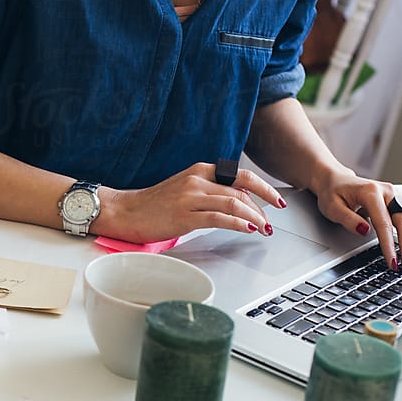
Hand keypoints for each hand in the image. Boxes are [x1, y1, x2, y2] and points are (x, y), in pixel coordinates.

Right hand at [96, 162, 286, 243]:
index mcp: (199, 171)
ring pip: (234, 203)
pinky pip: (219, 218)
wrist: (125, 211)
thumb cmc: (154, 204)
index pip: (241, 175)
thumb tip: (237, 203)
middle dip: (263, 206)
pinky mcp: (184, 215)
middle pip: (242, 189)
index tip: (276, 201)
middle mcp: (197, 180)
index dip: (263, 188)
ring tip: (263, 229)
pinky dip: (238, 224)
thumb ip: (209, 192)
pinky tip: (247, 229)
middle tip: (272, 221)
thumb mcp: (185, 189)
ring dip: (254, 217)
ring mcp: (190, 197)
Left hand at [309, 168, 401, 269]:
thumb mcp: (332, 207)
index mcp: (371, 194)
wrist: (335, 179)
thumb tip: (365, 230)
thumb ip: (348, 219)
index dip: (389, 244)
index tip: (392, 261)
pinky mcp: (400, 200)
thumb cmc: (333, 193)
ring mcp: (396, 196)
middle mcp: (388, 193)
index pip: (383, 223)